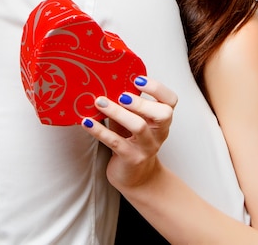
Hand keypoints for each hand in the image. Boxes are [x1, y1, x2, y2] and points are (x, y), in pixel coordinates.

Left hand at [80, 76, 176, 190]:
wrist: (136, 177)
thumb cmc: (131, 139)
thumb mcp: (132, 119)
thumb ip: (126, 103)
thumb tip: (105, 79)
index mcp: (161, 119)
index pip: (170, 100)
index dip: (157, 88)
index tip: (137, 79)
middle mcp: (159, 132)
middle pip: (162, 114)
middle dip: (142, 102)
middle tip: (121, 95)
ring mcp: (147, 147)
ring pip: (138, 126)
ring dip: (117, 112)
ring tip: (99, 102)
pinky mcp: (132, 159)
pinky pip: (115, 142)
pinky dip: (100, 130)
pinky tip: (86, 122)